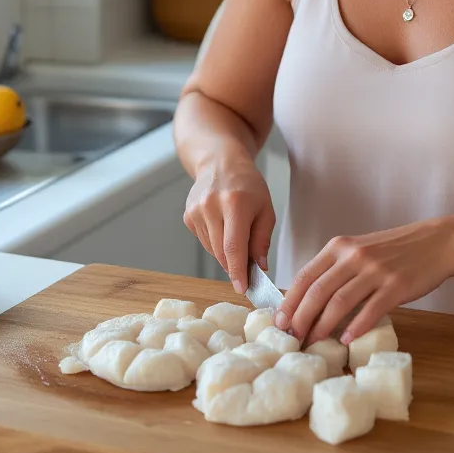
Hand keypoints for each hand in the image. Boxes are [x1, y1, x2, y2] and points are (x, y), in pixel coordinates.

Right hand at [183, 156, 275, 293]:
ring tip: (236, 233)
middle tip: (248, 267)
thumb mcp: (265, 208)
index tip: (243, 289)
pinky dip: (215, 242)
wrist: (220, 163)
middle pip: (221, 252)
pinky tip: (222, 226)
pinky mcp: (188, 216)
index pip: (233, 246)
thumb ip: (262, 239)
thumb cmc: (248, 185)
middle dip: (235, 265)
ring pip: (212, 250)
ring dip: (226, 253)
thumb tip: (260, 267)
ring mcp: (196, 211)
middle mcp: (211, 207)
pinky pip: (204, 241)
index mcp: (235, 203)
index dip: (237, 271)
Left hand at [276, 219, 451, 344]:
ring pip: (339, 302)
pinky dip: (356, 327)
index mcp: (339, 247)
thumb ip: (336, 269)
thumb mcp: (359, 250)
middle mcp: (354, 256)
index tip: (279, 322)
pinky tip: (346, 340)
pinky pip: (371, 310)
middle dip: (300, 318)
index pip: (305, 275)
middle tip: (292, 338)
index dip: (289, 301)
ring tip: (313, 343)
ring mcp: (375, 271)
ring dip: (322, 326)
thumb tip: (309, 301)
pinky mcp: (396, 286)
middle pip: (317, 291)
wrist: (437, 242)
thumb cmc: (395, 250)